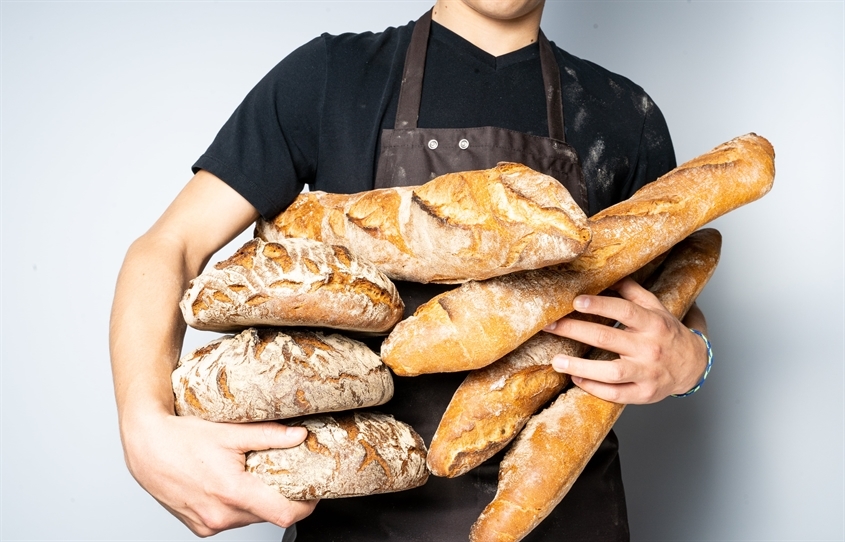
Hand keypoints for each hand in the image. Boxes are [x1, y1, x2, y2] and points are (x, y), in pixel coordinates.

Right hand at [121, 411, 317, 536]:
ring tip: (252, 475)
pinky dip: (237, 506)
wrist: (145, 447)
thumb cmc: (182, 437)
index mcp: (232, 493)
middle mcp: (220, 515)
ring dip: (258, 501)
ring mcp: (208, 524)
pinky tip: (230, 485)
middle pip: (268, 514)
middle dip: (281, 497)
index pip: (284, 514)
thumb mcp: (230, 432)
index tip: (314, 492)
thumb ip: (269, 435)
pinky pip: (230, 521)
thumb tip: (300, 435)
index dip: (306, 505)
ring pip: (249, 518)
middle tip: (285, 473)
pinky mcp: (199, 527)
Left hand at [543, 278, 707, 403]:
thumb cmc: (666, 332)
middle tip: (550, 326)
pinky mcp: (644, 393)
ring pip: (611, 372)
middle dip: (574, 330)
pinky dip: (594, 388)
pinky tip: (576, 378)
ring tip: (557, 361)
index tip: (576, 301)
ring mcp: (647, 373)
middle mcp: (650, 347)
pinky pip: (616, 394)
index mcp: (653, 323)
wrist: (693, 365)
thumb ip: (631, 291)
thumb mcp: (655, 307)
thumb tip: (605, 273)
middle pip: (607, 338)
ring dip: (581, 366)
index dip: (600, 305)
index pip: (624, 310)